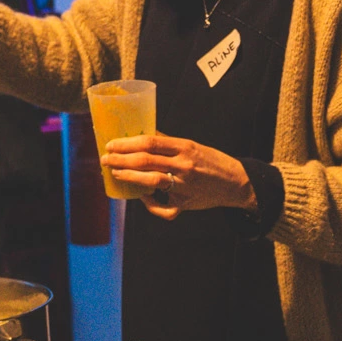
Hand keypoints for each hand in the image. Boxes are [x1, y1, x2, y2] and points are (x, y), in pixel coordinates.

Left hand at [101, 133, 255, 219]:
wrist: (236, 182)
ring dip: (129, 178)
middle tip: (105, 159)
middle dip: (120, 160)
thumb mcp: (192, 145)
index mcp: (184, 147)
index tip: (111, 144)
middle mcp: (184, 165)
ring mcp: (185, 186)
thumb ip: (168, 142)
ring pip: (151, 182)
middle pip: (145, 161)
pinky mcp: (186, 204)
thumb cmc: (211, 161)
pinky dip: (151, 204)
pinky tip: (144, 197)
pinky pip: (163, 207)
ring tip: (116, 173)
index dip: (126, 143)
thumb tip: (143, 133)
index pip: (149, 142)